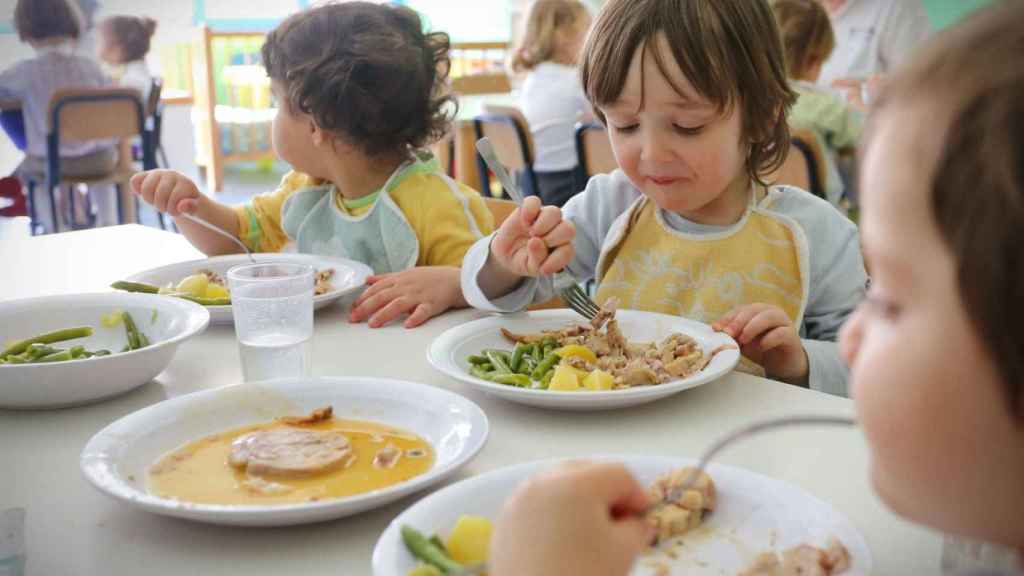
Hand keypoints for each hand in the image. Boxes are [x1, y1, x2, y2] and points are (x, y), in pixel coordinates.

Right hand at [130, 170, 201, 215]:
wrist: (185, 198)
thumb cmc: (193, 206)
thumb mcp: (199, 211)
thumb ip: (193, 209)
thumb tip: (181, 206)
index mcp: (186, 182)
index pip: (173, 200)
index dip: (174, 210)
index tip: (179, 210)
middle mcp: (172, 174)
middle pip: (158, 196)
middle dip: (162, 207)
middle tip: (168, 206)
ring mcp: (158, 173)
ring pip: (145, 190)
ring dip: (150, 201)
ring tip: (159, 201)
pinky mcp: (147, 175)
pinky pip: (135, 181)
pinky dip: (137, 190)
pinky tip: (147, 195)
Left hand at [348, 266, 464, 328]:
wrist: (456, 279)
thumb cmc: (432, 278)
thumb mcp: (406, 274)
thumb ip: (386, 278)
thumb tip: (368, 280)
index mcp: (400, 280)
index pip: (376, 289)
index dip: (362, 299)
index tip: (352, 309)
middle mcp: (407, 286)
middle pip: (382, 297)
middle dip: (366, 308)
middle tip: (354, 319)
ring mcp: (419, 295)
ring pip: (398, 304)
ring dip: (384, 314)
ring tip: (373, 324)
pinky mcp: (433, 304)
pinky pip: (423, 311)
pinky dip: (416, 317)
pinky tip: (408, 325)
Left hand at [490, 462, 653, 575]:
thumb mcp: (623, 552)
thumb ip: (637, 529)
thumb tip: (637, 523)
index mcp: (575, 482)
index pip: (618, 473)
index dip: (637, 495)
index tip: (643, 519)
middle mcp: (543, 481)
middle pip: (586, 472)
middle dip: (607, 494)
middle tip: (620, 523)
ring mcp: (519, 499)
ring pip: (558, 485)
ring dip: (580, 502)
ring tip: (591, 534)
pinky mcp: (504, 520)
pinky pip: (538, 503)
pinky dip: (555, 513)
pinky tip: (563, 541)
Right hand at [491, 195, 575, 276]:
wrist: (507, 253)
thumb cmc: (524, 261)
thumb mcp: (530, 268)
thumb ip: (538, 260)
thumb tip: (536, 242)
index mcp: (562, 248)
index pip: (568, 250)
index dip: (556, 259)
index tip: (542, 267)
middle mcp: (557, 230)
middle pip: (569, 228)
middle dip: (552, 239)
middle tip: (537, 244)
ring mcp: (545, 217)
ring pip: (555, 212)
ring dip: (543, 225)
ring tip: (531, 233)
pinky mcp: (530, 208)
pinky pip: (534, 202)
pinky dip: (529, 210)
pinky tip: (524, 221)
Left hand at [713, 304, 808, 384]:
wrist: (783, 364)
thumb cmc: (762, 349)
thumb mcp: (743, 342)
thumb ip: (733, 336)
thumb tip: (718, 333)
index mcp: (758, 311)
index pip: (741, 309)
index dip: (728, 317)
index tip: (716, 328)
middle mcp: (771, 312)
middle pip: (754, 309)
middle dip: (739, 321)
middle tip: (729, 333)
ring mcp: (784, 322)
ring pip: (769, 316)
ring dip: (753, 327)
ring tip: (743, 339)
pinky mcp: (792, 336)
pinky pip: (781, 333)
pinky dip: (769, 339)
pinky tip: (761, 347)